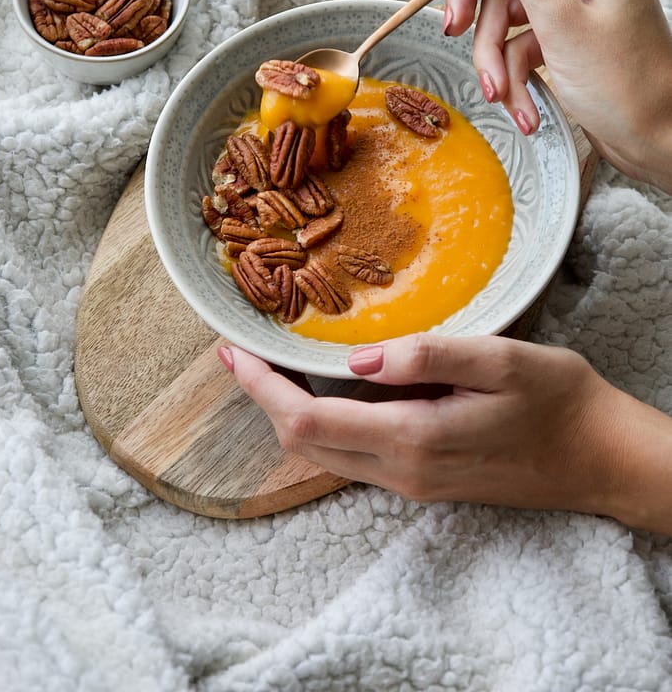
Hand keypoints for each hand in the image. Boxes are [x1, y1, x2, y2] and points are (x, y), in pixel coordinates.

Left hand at [218, 335, 671, 532]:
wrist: (600, 459)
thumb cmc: (558, 402)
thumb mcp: (501, 361)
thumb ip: (427, 357)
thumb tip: (356, 361)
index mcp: (413, 439)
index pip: (307, 422)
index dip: (261, 388)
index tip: (233, 351)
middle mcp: (402, 471)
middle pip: (304, 444)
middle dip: (264, 400)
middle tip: (243, 352)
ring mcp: (412, 482)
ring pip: (326, 453)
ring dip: (290, 412)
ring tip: (272, 366)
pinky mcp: (425, 479)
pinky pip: (353, 455)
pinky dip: (323, 424)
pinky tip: (325, 391)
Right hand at [429, 0, 671, 191]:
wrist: (655, 139)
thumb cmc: (626, 84)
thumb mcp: (559, 20)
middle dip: (477, 6)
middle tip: (454, 31)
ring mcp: (570, 0)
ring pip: (504, 11)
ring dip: (495, 56)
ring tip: (502, 93)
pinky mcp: (562, 33)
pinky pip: (518, 42)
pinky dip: (514, 74)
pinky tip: (524, 108)